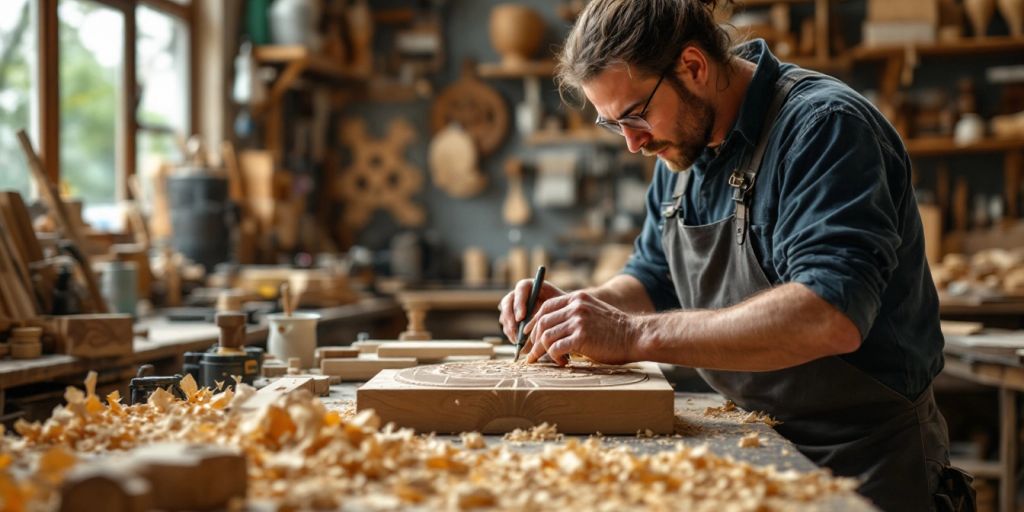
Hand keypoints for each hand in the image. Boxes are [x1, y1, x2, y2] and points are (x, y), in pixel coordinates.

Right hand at [499, 279, 565, 345]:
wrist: (562, 317)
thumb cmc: (564, 310)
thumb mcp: (561, 308)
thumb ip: (549, 311)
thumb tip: (538, 323)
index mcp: (534, 286)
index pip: (522, 288)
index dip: (519, 302)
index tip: (521, 317)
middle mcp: (521, 294)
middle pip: (508, 301)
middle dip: (510, 318)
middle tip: (517, 333)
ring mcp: (514, 306)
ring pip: (505, 315)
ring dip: (510, 329)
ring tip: (519, 341)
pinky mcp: (511, 317)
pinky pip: (506, 325)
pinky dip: (511, 335)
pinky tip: (519, 343)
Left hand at [523, 291, 640, 365]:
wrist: (635, 336)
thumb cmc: (615, 330)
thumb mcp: (593, 312)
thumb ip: (575, 314)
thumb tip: (554, 329)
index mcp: (577, 298)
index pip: (546, 307)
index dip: (534, 322)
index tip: (529, 335)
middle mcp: (576, 307)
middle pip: (542, 322)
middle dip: (534, 340)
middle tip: (532, 354)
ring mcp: (578, 321)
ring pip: (546, 336)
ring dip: (542, 351)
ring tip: (546, 360)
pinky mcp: (581, 337)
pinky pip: (556, 348)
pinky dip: (555, 357)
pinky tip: (562, 362)